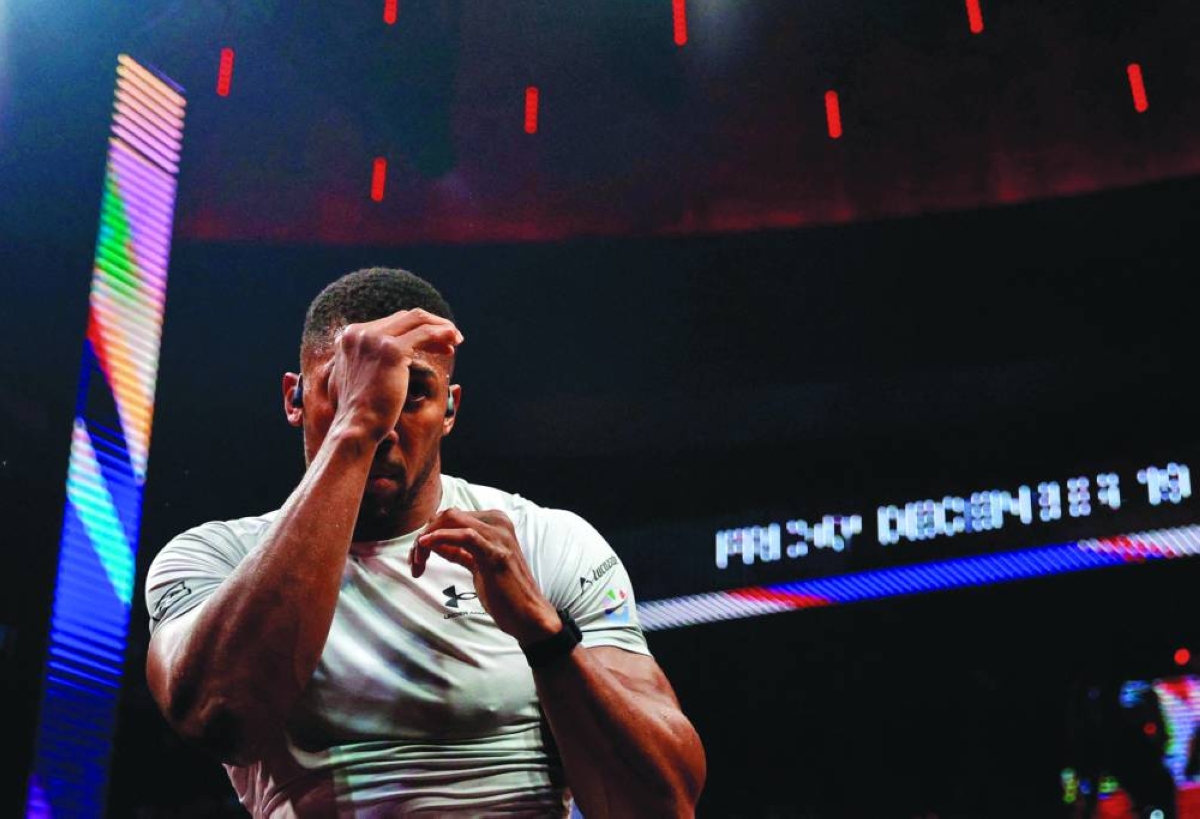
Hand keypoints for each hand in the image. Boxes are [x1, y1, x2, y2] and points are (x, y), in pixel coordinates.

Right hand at [326, 309, 461, 441]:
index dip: (414, 330)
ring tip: (457, 339)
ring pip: (417, 320)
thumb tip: (380, 362)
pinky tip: (454, 342)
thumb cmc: (359, 414)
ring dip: (440, 327)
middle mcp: (358, 332)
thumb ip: (365, 364)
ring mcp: (374, 338)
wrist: (356, 429)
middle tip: (451, 340)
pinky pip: (425, 334)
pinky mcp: (391, 349)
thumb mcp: (355, 380)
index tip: (433, 342)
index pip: (390, 324)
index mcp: (348, 337)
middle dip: (430, 326)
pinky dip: (442, 334)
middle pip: (404, 318)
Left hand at [412, 509, 559, 644]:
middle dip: (424, 534)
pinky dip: (441, 537)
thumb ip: (459, 551)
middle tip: (414, 561)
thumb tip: (433, 542)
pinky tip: (426, 545)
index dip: (429, 533)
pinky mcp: (496, 554)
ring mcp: (499, 537)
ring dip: (426, 539)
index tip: (417, 557)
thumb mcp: (478, 565)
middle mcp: (498, 523)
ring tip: (417, 562)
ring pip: (451, 520)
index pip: (452, 517)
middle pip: (448, 515)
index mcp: (494, 522)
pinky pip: (465, 535)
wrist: (528, 615)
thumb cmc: (504, 592)